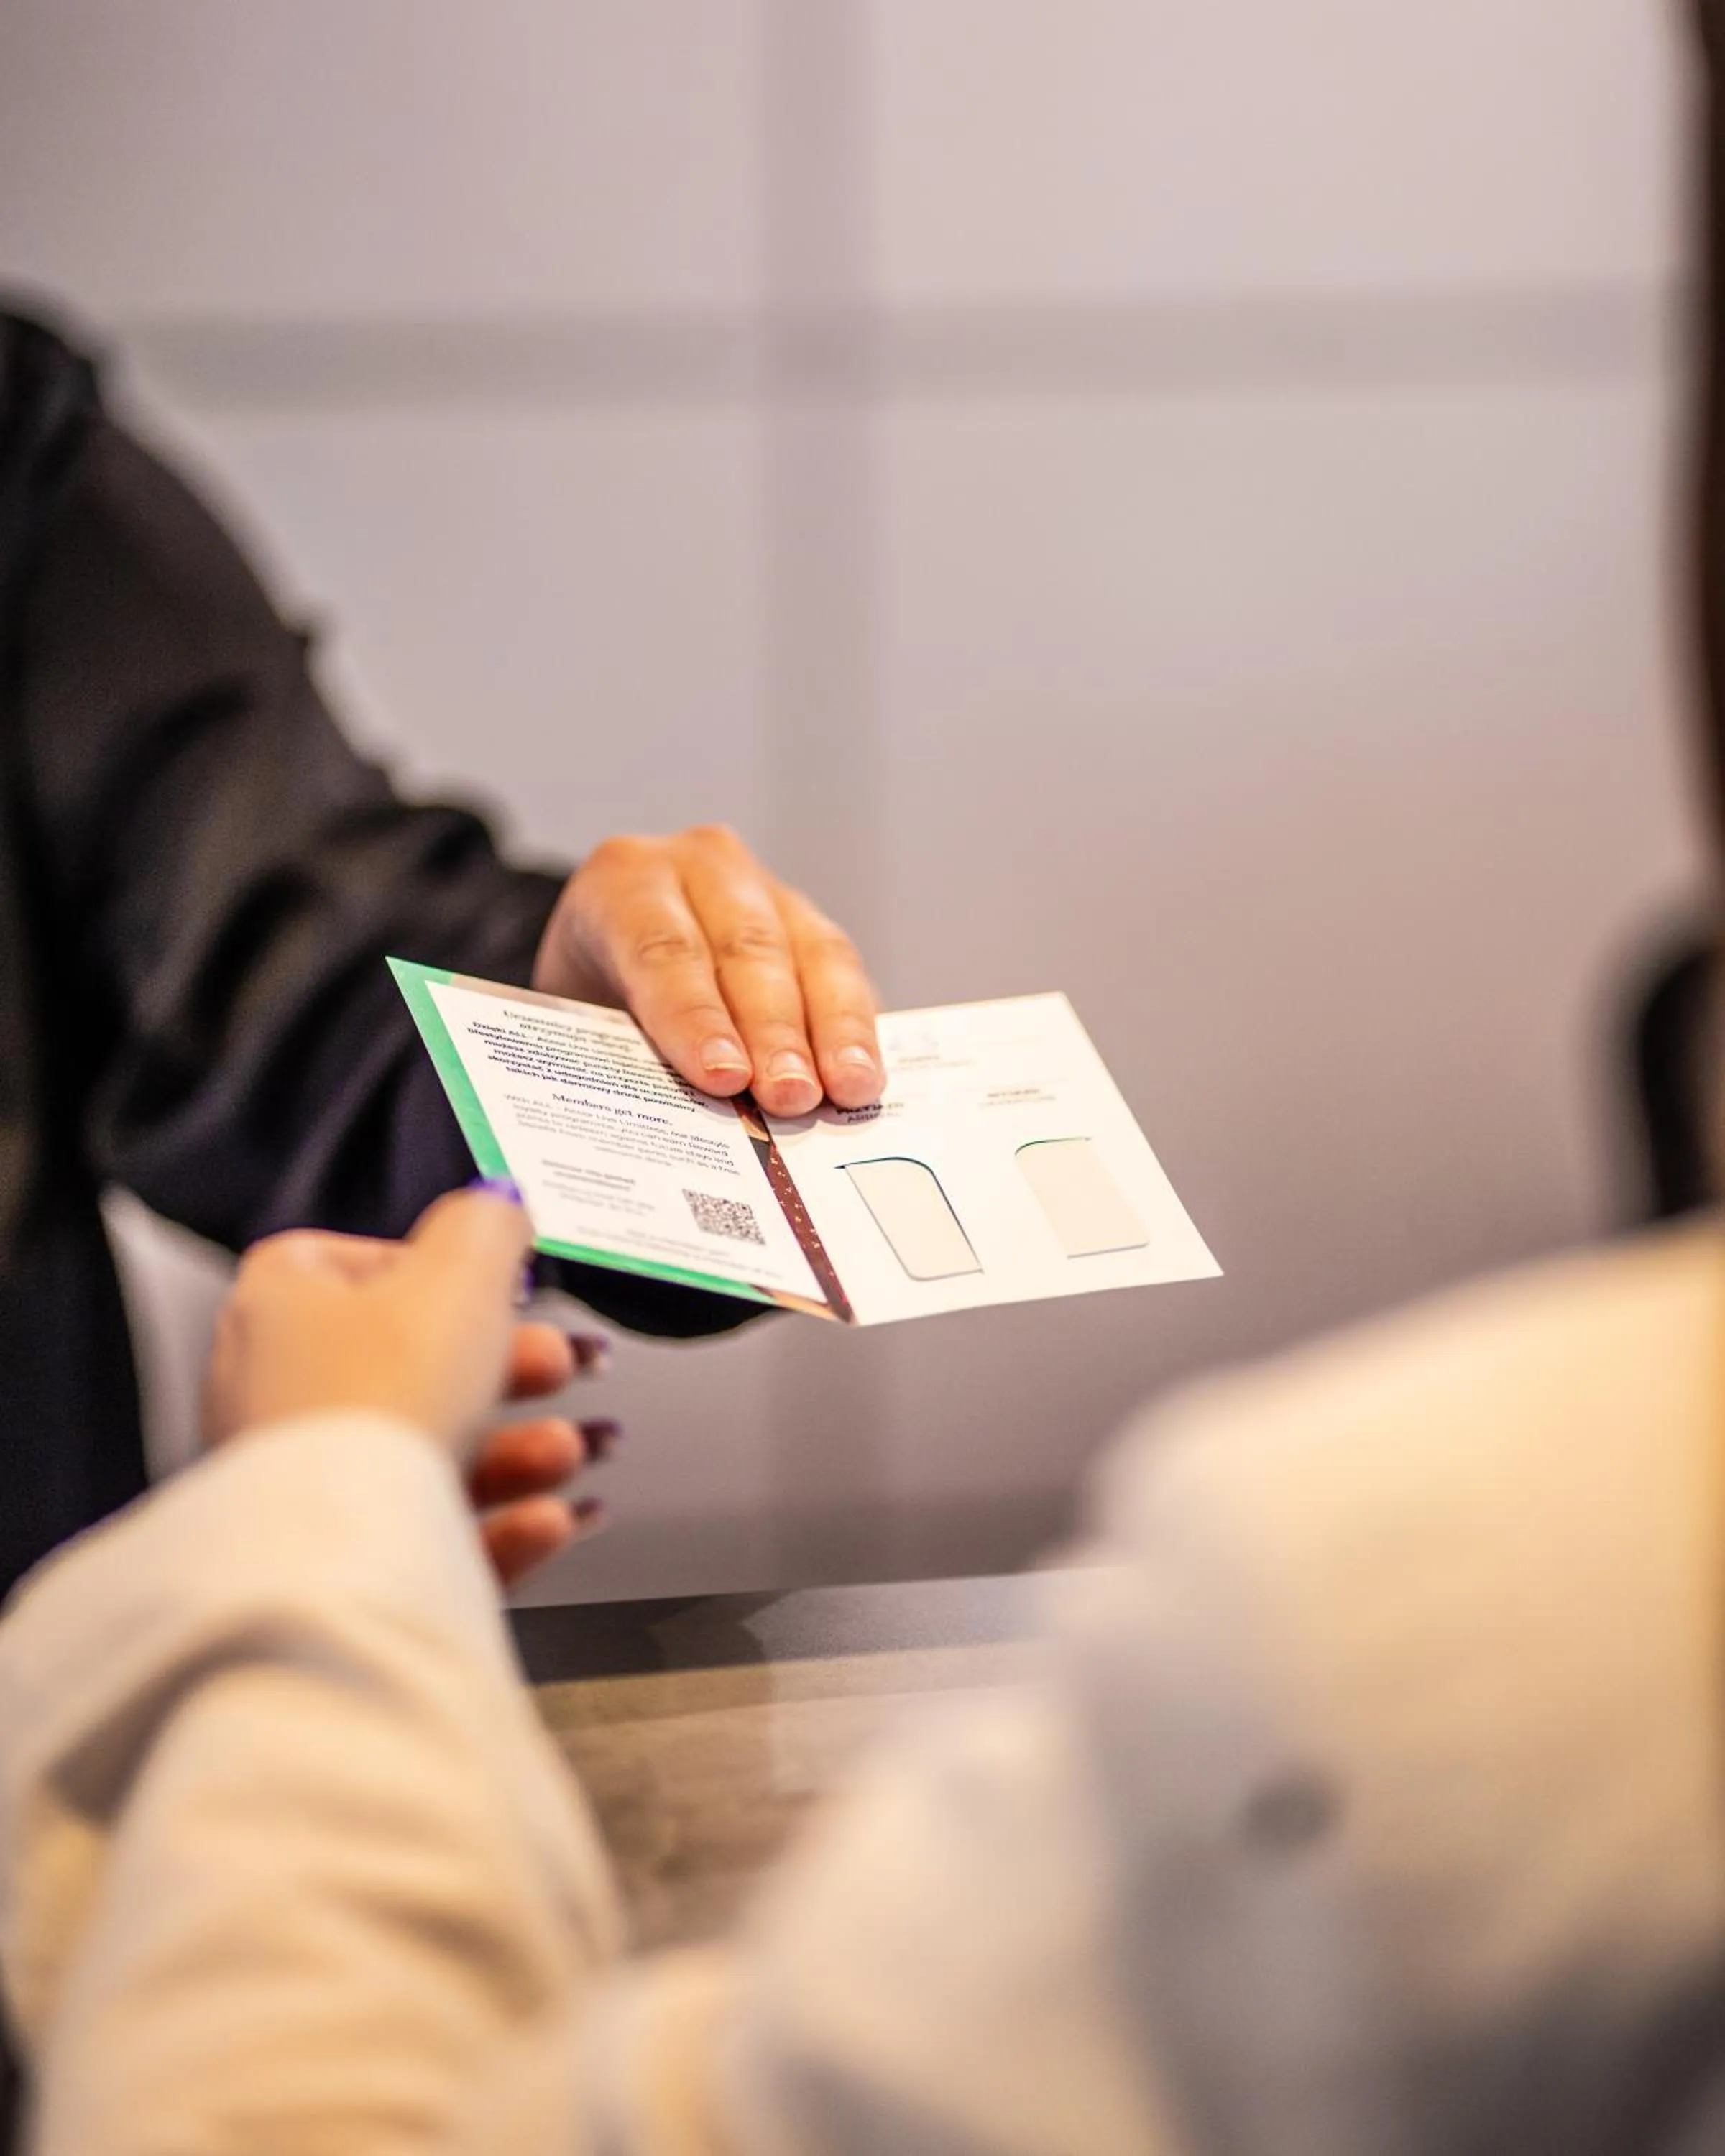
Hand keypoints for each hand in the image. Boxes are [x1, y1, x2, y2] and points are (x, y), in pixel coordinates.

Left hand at [203, 1191, 615, 1586]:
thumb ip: (487, 1225)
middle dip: (514, 1369)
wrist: (339, 1552)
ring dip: (522, 1451)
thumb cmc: (376, 1402)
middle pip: (415, 1365)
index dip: (439, 1268)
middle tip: (566, 1364)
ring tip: (571, 1451)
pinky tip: (551, 1517)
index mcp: (280, 1307)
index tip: (502, 1282)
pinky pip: (431, 1532)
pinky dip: (502, 1525)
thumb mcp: (460, 1272)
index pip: (355, 1262)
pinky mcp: (337, 1560)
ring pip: (430, 1453)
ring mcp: (303, 1483)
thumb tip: (497, 1204)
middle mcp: (275, 1393)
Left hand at [532, 824, 882, 1116]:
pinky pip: (845, 970)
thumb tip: (672, 1126)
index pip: (661, 947)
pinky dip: (857, 1027)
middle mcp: (701, 866)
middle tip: (791, 1096)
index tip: (723, 1076)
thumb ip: (621, 1053)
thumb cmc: (591, 1000)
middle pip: (747, 949)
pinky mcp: (811, 923)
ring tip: (848, 1089)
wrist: (612, 964)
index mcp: (623, 880)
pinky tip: (865, 1077)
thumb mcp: (582, 1019)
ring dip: (833, 1030)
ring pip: (813, 953)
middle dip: (774, 1031)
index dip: (694, 1015)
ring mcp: (765, 888)